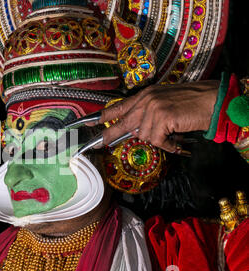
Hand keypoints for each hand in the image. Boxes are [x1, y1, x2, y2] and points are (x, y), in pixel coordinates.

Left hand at [97, 80, 219, 152]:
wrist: (212, 99)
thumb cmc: (191, 102)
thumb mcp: (164, 103)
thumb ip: (147, 114)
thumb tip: (134, 130)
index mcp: (145, 95)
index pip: (118, 106)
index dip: (102, 116)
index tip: (88, 123)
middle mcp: (146, 100)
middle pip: (121, 123)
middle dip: (108, 137)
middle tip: (96, 145)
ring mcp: (153, 108)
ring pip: (142, 136)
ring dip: (158, 140)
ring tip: (171, 133)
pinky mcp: (162, 117)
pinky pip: (156, 141)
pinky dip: (168, 144)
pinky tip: (176, 138)